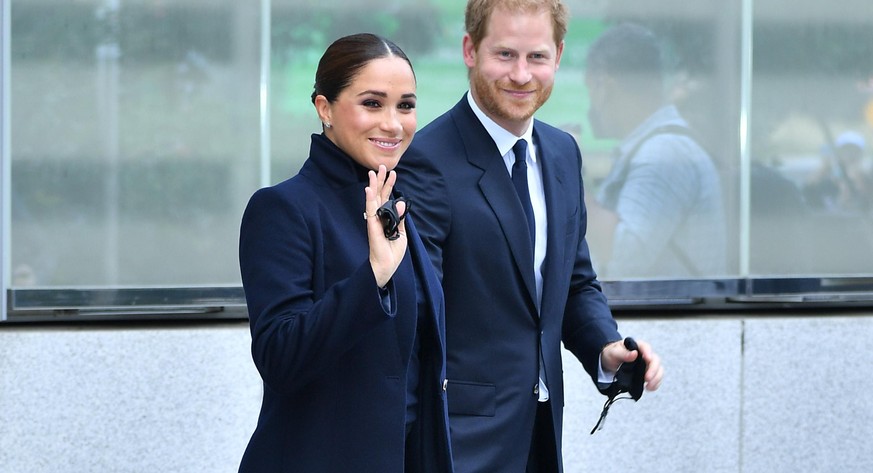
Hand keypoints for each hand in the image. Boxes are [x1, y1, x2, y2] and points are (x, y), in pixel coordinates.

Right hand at [365, 165, 407, 287]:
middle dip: (381, 181)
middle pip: (379, 195)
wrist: (387, 266)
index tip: (393, 173)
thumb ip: (400, 217)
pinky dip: (370, 200)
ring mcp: (374, 221)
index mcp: (386, 218)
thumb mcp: (401, 232)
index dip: (390, 185)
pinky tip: (368, 190)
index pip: (387, 198)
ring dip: (373, 186)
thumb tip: (401, 202)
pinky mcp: (372, 227)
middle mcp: (379, 217)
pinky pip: (370, 211)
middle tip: (381, 166)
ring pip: (373, 200)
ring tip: (373, 173)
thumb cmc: (392, 251)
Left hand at [601, 338, 663, 391]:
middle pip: (655, 360)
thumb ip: (623, 353)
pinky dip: (655, 383)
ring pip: (658, 369)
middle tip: (647, 378)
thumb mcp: (614, 353)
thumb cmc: (612, 354)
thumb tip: (634, 354)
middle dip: (653, 369)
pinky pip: (656, 378)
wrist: (610, 362)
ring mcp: (647, 364)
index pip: (646, 347)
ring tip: (649, 386)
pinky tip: (649, 388)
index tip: (648, 359)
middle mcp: (645, 354)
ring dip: (656, 378)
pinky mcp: (647, 373)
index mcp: (637, 346)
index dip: (648, 353)